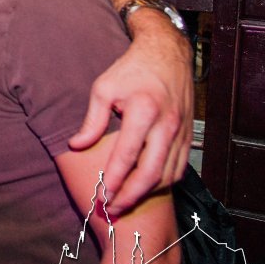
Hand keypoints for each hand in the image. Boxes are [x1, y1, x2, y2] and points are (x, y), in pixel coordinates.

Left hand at [69, 9, 192, 213]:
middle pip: (151, 173)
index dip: (114, 181)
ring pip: (168, 175)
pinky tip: (146, 189)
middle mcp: (166, 124)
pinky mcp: (188, 135)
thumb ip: (92, 120)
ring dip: (147, 194)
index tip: (101, 197)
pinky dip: (163, 183)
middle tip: (113, 209)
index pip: (127, 156)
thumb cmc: (131, 70)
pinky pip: (180, 168)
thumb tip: (76, 146)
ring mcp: (181, 131)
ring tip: (125, 203)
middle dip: (131, 196)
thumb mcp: (103, 88)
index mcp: (143, 110)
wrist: (167, 53)